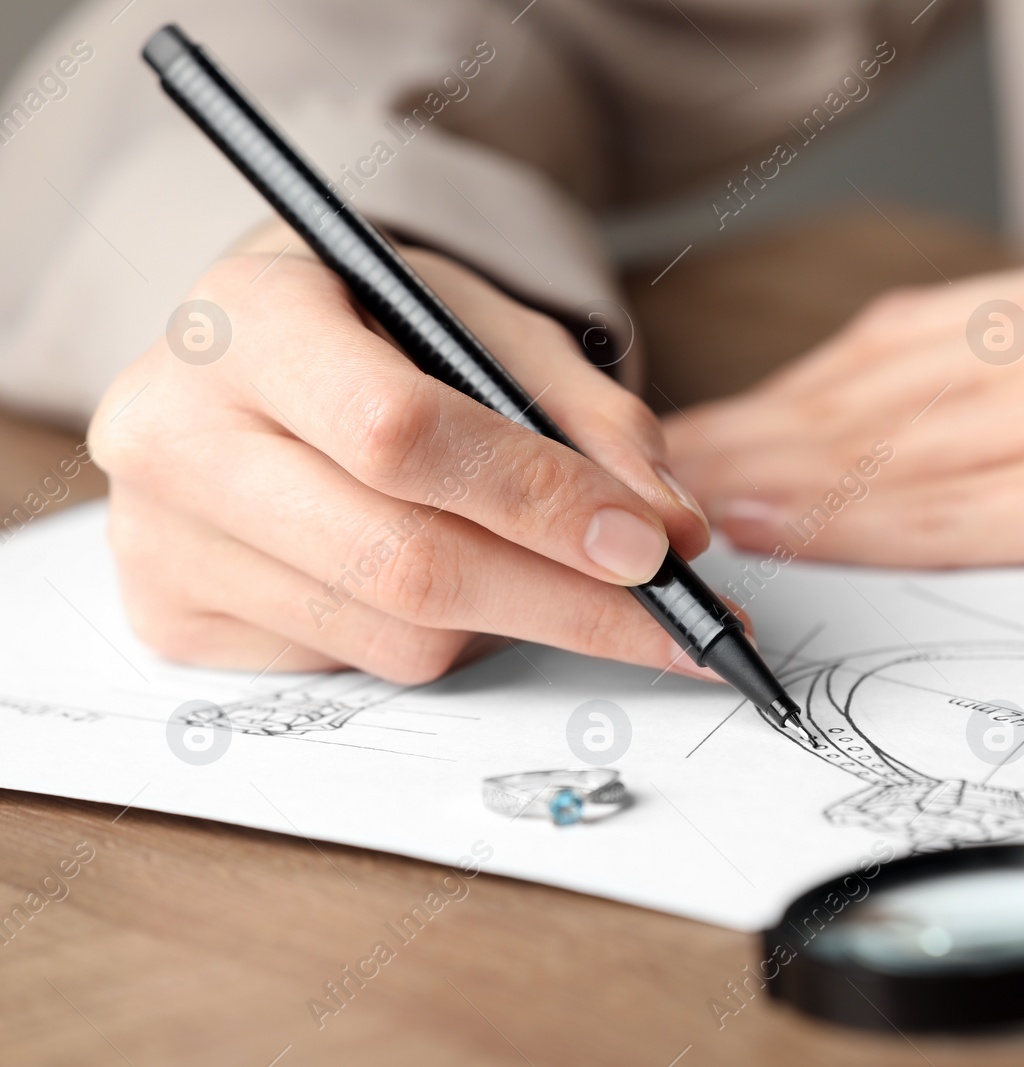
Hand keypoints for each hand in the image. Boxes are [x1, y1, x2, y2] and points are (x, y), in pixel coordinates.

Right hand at [90, 220, 714, 682]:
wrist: (253, 355)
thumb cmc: (374, 330)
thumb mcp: (488, 327)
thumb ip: (588, 418)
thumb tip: (672, 533)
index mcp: (249, 320)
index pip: (401, 433)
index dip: (538, 499)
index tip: (648, 547)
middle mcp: (174, 430)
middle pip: (401, 560)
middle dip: (565, 603)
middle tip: (670, 622)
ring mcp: (159, 537)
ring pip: (392, 635)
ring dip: (513, 625)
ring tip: (559, 581)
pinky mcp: (174, 616)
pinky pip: (354, 666)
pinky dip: (439, 639)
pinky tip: (455, 585)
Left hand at [663, 233, 1023, 597]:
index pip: (909, 345)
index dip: (802, 393)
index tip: (734, 428)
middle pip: (868, 384)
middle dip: (750, 431)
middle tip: (650, 465)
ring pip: (885, 442)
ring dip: (766, 478)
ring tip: (669, 506)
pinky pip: (952, 508)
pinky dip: (847, 523)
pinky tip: (778, 536)